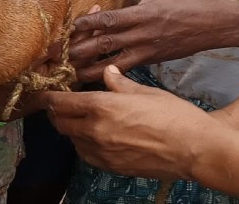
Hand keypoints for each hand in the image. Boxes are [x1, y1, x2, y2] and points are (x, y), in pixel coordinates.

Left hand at [42, 65, 222, 180]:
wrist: (195, 150)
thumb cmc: (175, 116)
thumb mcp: (145, 91)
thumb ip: (119, 83)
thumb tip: (108, 72)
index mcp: (102, 107)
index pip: (60, 102)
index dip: (48, 96)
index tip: (43, 92)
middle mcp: (96, 130)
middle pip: (60, 122)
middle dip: (56, 112)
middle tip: (61, 103)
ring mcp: (102, 152)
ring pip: (72, 138)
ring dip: (70, 128)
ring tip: (80, 118)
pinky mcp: (111, 167)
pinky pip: (85, 154)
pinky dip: (83, 143)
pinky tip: (94, 135)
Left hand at [69, 0, 238, 81]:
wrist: (214, 24)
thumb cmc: (186, 3)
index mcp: (139, 14)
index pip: (107, 19)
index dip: (86, 23)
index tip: (69, 27)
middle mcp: (140, 34)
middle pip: (104, 43)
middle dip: (81, 50)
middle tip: (60, 54)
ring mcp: (146, 51)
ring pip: (112, 63)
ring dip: (91, 69)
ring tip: (72, 73)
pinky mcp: (152, 61)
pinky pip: (127, 70)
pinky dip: (110, 75)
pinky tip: (96, 79)